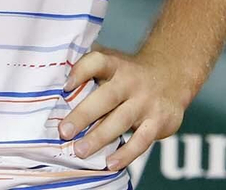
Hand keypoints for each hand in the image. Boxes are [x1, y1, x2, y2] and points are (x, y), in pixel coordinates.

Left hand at [58, 47, 195, 170]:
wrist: (173, 75)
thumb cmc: (130, 74)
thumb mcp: (114, 63)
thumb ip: (89, 68)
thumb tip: (53, 78)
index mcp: (117, 65)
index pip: (98, 62)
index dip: (81, 71)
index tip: (65, 86)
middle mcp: (132, 81)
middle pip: (107, 96)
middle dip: (84, 114)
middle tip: (64, 132)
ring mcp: (146, 102)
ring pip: (122, 120)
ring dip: (100, 137)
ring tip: (80, 151)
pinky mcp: (159, 121)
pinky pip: (141, 141)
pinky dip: (126, 154)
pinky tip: (110, 163)